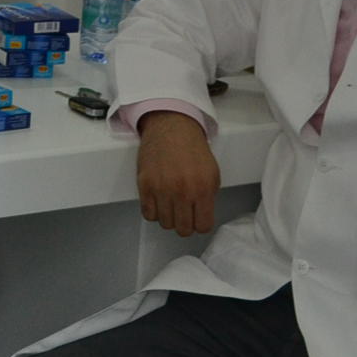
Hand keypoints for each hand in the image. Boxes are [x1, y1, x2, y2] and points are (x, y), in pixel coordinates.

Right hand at [135, 110, 219, 234]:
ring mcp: (161, 188)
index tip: (198, 217)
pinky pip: (148, 214)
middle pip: (183, 229)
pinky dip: (154, 212)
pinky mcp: (144, 184)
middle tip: (184, 213)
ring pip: (165, 223)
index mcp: (203, 188)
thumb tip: (200, 216)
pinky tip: (158, 201)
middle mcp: (182, 191)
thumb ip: (208, 197)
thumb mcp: (213, 174)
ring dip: (169, 217)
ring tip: (171, 204)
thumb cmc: (193, 149)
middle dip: (185, 224)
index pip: (203, 226)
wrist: (171, 127)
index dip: (201, 224)